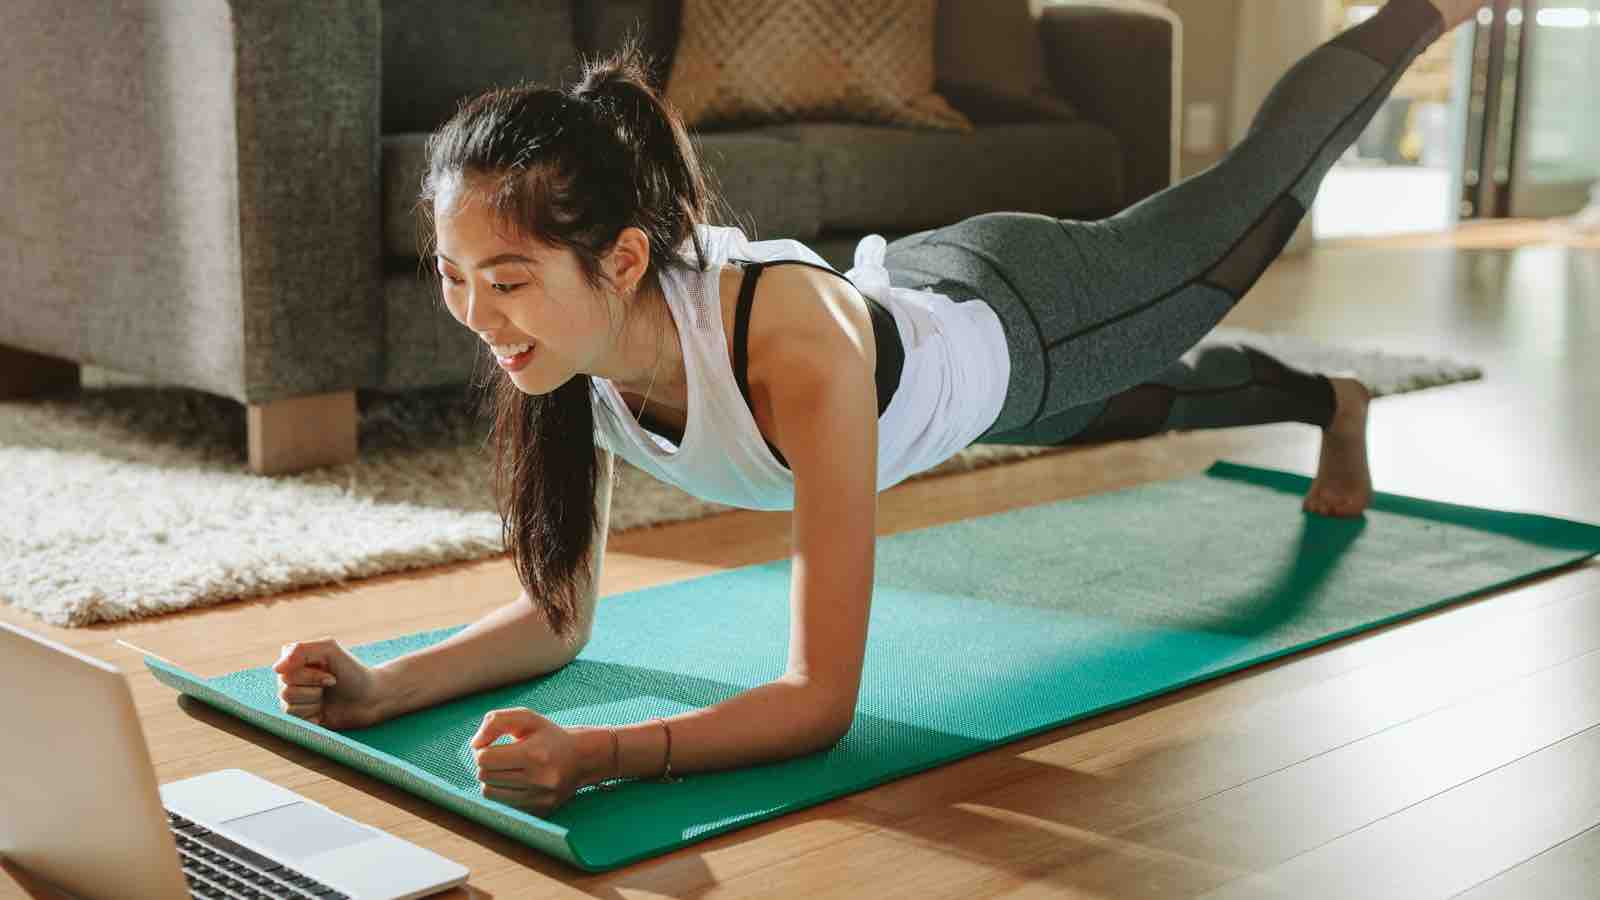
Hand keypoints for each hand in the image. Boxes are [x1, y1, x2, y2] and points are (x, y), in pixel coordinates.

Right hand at [271, 637, 390, 729]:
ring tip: (326, 698)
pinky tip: (323, 712)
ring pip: (288, 707)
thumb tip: (276, 668)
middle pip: (285, 690)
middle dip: (314, 688)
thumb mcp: (330, 650)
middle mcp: (288, 680)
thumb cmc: (352, 671)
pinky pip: (294, 722)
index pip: (283, 671)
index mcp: (293, 661)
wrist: (370, 698)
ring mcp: (293, 700)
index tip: (330, 673)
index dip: (308, 675)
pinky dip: (312, 717)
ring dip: (314, 702)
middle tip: (332, 684)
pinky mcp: (299, 719)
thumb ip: (302, 650)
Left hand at [470, 708, 585, 815]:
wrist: (582, 759)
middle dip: (486, 764)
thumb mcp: (526, 718)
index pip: (485, 759)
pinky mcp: (539, 812)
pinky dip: (502, 793)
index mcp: (534, 754)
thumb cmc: (548, 736)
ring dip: (492, 780)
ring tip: (507, 769)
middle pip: (484, 776)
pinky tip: (516, 782)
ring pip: (489, 793)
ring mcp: (539, 799)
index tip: (492, 746)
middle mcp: (538, 779)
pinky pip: (502, 805)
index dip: (482, 750)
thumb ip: (496, 722)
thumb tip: (474, 745)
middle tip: (500, 757)